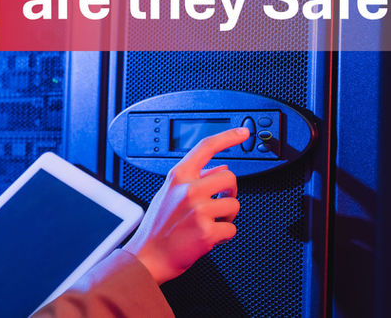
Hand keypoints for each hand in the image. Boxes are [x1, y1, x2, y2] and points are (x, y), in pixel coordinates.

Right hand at [124, 128, 247, 284]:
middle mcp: (188, 190)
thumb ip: (194, 179)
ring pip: (234, 205)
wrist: (148, 256)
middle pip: (230, 178)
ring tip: (209, 223)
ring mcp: (198, 210)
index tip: (243, 133)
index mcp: (178, 177)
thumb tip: (221, 168)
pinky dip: (223, 235)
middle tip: (222, 202)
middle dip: (231, 191)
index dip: (228, 137)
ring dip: (227, 216)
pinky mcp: (207, 231)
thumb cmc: (157, 226)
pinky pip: (231, 229)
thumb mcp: (168, 194)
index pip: (206, 148)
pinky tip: (208, 237)